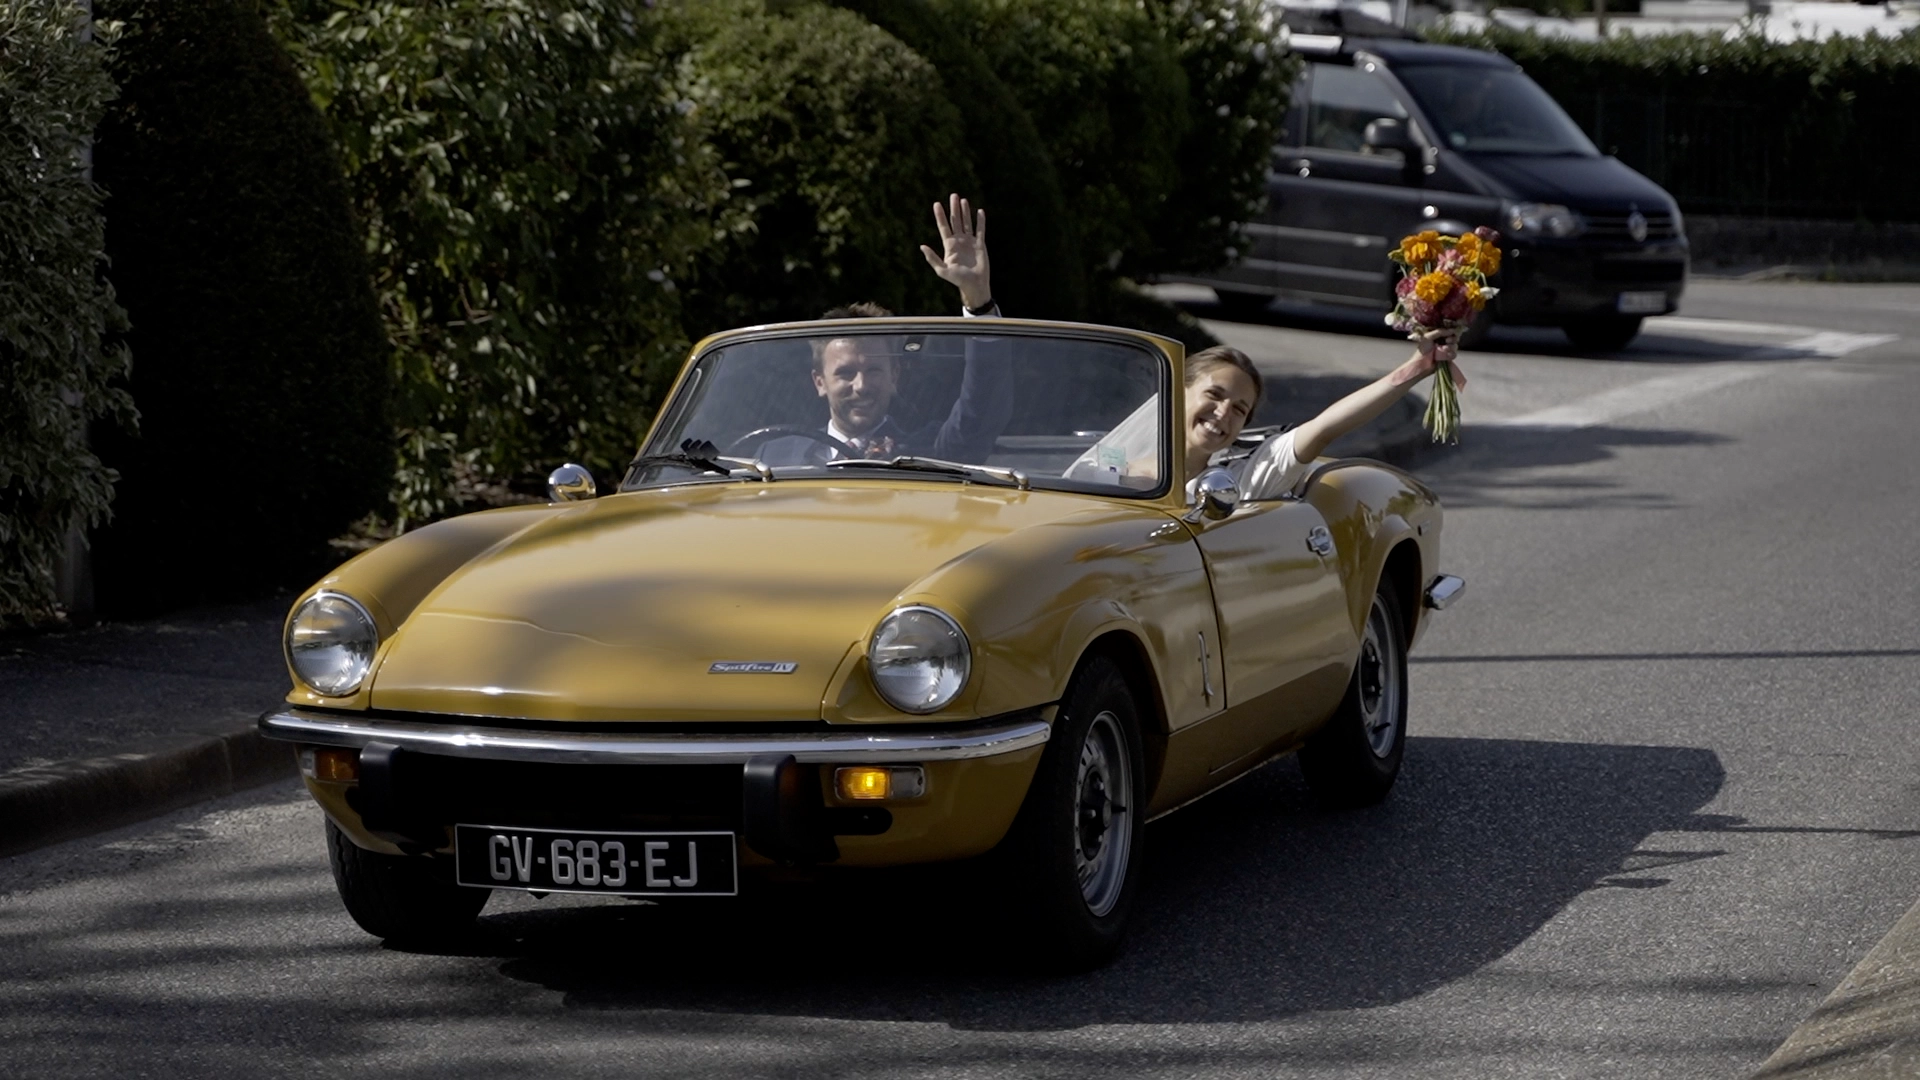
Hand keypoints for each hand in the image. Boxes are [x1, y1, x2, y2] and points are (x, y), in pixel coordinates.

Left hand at [919, 193, 991, 309]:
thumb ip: (932, 258)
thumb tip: (922, 246)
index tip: (936, 204)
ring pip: (967, 223)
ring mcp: (970, 242)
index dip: (940, 216)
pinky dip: (980, 221)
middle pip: (955, 221)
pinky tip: (979, 211)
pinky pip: (980, 230)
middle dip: (954, 208)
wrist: (974, 285)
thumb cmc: (957, 279)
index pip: (944, 227)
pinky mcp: (980, 244)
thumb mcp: (942, 270)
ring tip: (963, 200)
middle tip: (953, 195)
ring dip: (965, 211)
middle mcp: (959, 241)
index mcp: (949, 246)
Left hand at [1402, 330, 1465, 390]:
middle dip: (1452, 339)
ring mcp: (1446, 350)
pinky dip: (1449, 355)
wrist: (1422, 364)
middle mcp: (1443, 342)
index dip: (1451, 332)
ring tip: (1443, 349)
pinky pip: (1454, 354)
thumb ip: (1440, 332)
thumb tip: (1452, 330)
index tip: (1450, 333)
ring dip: (1450, 347)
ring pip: (1455, 346)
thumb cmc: (1423, 349)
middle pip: (1455, 338)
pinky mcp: (1447, 358)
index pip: (1450, 331)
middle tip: (1447, 341)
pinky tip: (1443, 356)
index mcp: (1439, 336)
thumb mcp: (1428, 337)